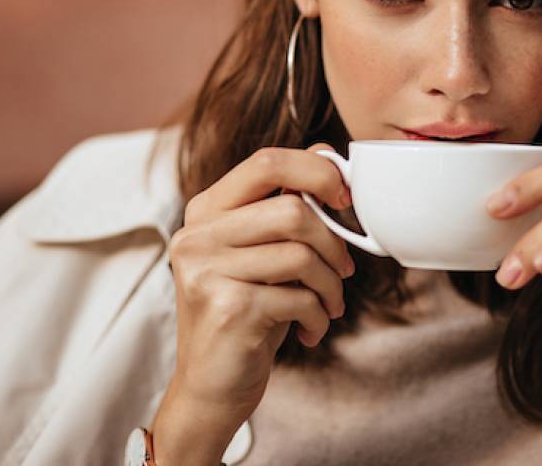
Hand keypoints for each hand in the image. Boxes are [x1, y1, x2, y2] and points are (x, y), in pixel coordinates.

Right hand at [154, 143, 355, 462]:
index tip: (344, 199)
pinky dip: (319, 315)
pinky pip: (299, 297)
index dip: (317, 171)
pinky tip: (311, 329)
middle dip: (334, 242)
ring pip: (301, 255)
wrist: (212, 387)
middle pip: (292, 210)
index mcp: (206, 210)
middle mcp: (197, 236)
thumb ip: (284, 207)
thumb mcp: (263, 253)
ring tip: (329, 303)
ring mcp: (206, 271)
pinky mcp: (226, 309)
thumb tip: (329, 154)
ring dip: (331, 284)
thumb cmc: (247, 313)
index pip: (267, 162)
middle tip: (344, 268)